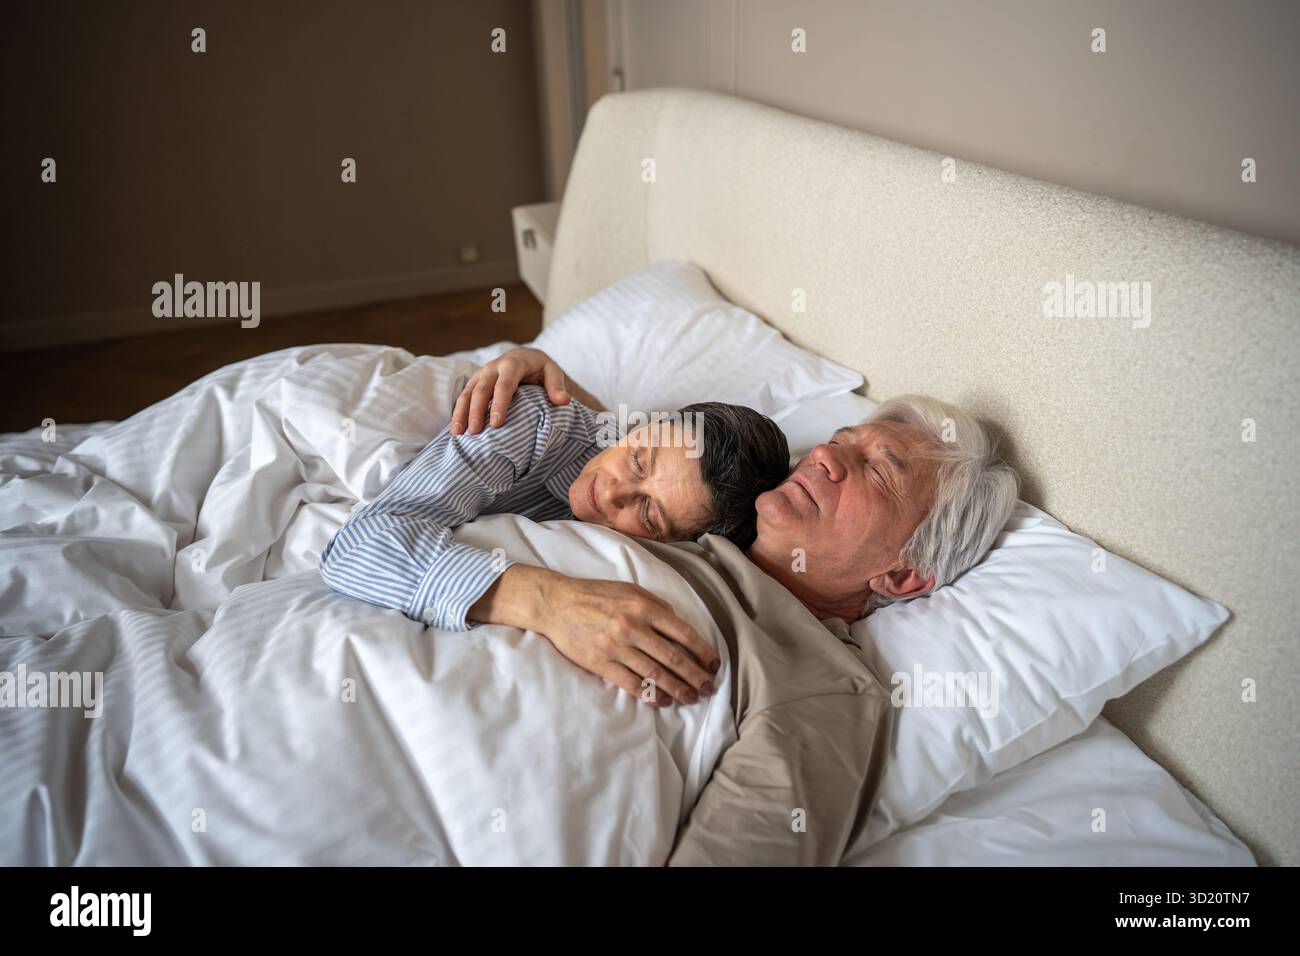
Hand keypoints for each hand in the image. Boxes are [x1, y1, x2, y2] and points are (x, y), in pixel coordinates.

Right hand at [451, 348, 571, 434]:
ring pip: (467, 393)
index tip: (496, 424)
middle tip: (474, 433)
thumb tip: (563, 401)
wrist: (525, 357)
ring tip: (458, 434)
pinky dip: (458, 412)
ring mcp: (481, 374)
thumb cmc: (540, 369)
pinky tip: (455, 430)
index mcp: (513, 364)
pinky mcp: (474, 382)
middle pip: (481, 390)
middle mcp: (493, 367)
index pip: (504, 385)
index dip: (499, 404)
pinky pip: (463, 397)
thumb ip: (557, 386)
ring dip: (462, 413)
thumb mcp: (552, 372)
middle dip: (476, 411)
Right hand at [470, 565, 721, 706]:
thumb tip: (678, 625)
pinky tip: (662, 701)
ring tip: (690, 698)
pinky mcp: (601, 663)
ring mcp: (617, 647)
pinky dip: (649, 694)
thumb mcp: (630, 590)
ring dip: (676, 689)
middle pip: (673, 657)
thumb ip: (656, 606)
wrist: (556, 604)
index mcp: (644, 607)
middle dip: (694, 676)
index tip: (713, 664)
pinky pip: (631, 684)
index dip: (702, 652)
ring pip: (655, 674)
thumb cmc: (596, 595)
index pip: (683, 633)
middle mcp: (633, 627)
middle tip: (708, 688)